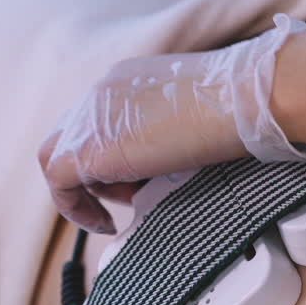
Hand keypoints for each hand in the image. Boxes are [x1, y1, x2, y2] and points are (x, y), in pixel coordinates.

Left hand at [39, 14, 305, 232]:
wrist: (246, 98)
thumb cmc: (243, 104)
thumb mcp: (200, 112)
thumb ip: (175, 129)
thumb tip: (177, 158)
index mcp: (126, 80)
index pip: (98, 119)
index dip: (114, 154)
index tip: (138, 178)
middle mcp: (101, 93)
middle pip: (74, 137)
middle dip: (98, 172)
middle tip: (133, 195)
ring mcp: (91, 118)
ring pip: (61, 158)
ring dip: (89, 189)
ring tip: (123, 209)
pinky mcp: (89, 149)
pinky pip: (59, 183)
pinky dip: (76, 207)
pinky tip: (104, 224)